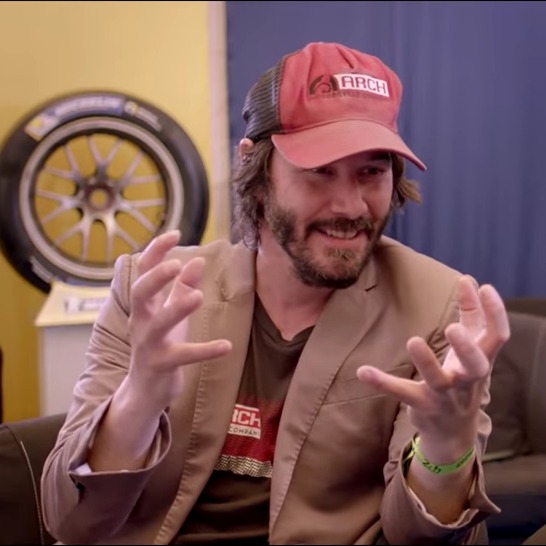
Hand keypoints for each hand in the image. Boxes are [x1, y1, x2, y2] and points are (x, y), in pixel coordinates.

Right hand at [126, 230, 231, 408]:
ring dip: (177, 308)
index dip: (155, 252)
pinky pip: (182, 356)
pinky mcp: (162, 365)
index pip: (143, 272)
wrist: (145, 388)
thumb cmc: (160, 343)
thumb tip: (197, 260)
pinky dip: (204, 350)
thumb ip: (181, 287)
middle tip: (176, 264)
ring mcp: (149, 344)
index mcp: (144, 305)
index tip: (174, 233)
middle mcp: (142, 321)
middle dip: (156, 277)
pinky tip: (226, 345)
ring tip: (198, 297)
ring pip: (159, 324)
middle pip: (140, 293)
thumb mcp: (170, 313)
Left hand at [356, 275, 509, 448]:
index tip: (485, 287)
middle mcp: (467, 379)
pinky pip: (401, 393)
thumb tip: (468, 280)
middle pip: (476, 365)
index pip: (497, 337)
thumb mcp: (470, 350)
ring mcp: (445, 395)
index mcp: (481, 362)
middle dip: (466, 347)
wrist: (453, 432)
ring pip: (439, 380)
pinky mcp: (422, 405)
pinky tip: (363, 370)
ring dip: (427, 361)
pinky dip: (382, 381)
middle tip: (452, 327)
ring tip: (413, 340)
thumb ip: (471, 315)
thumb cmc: (463, 378)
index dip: (496, 313)